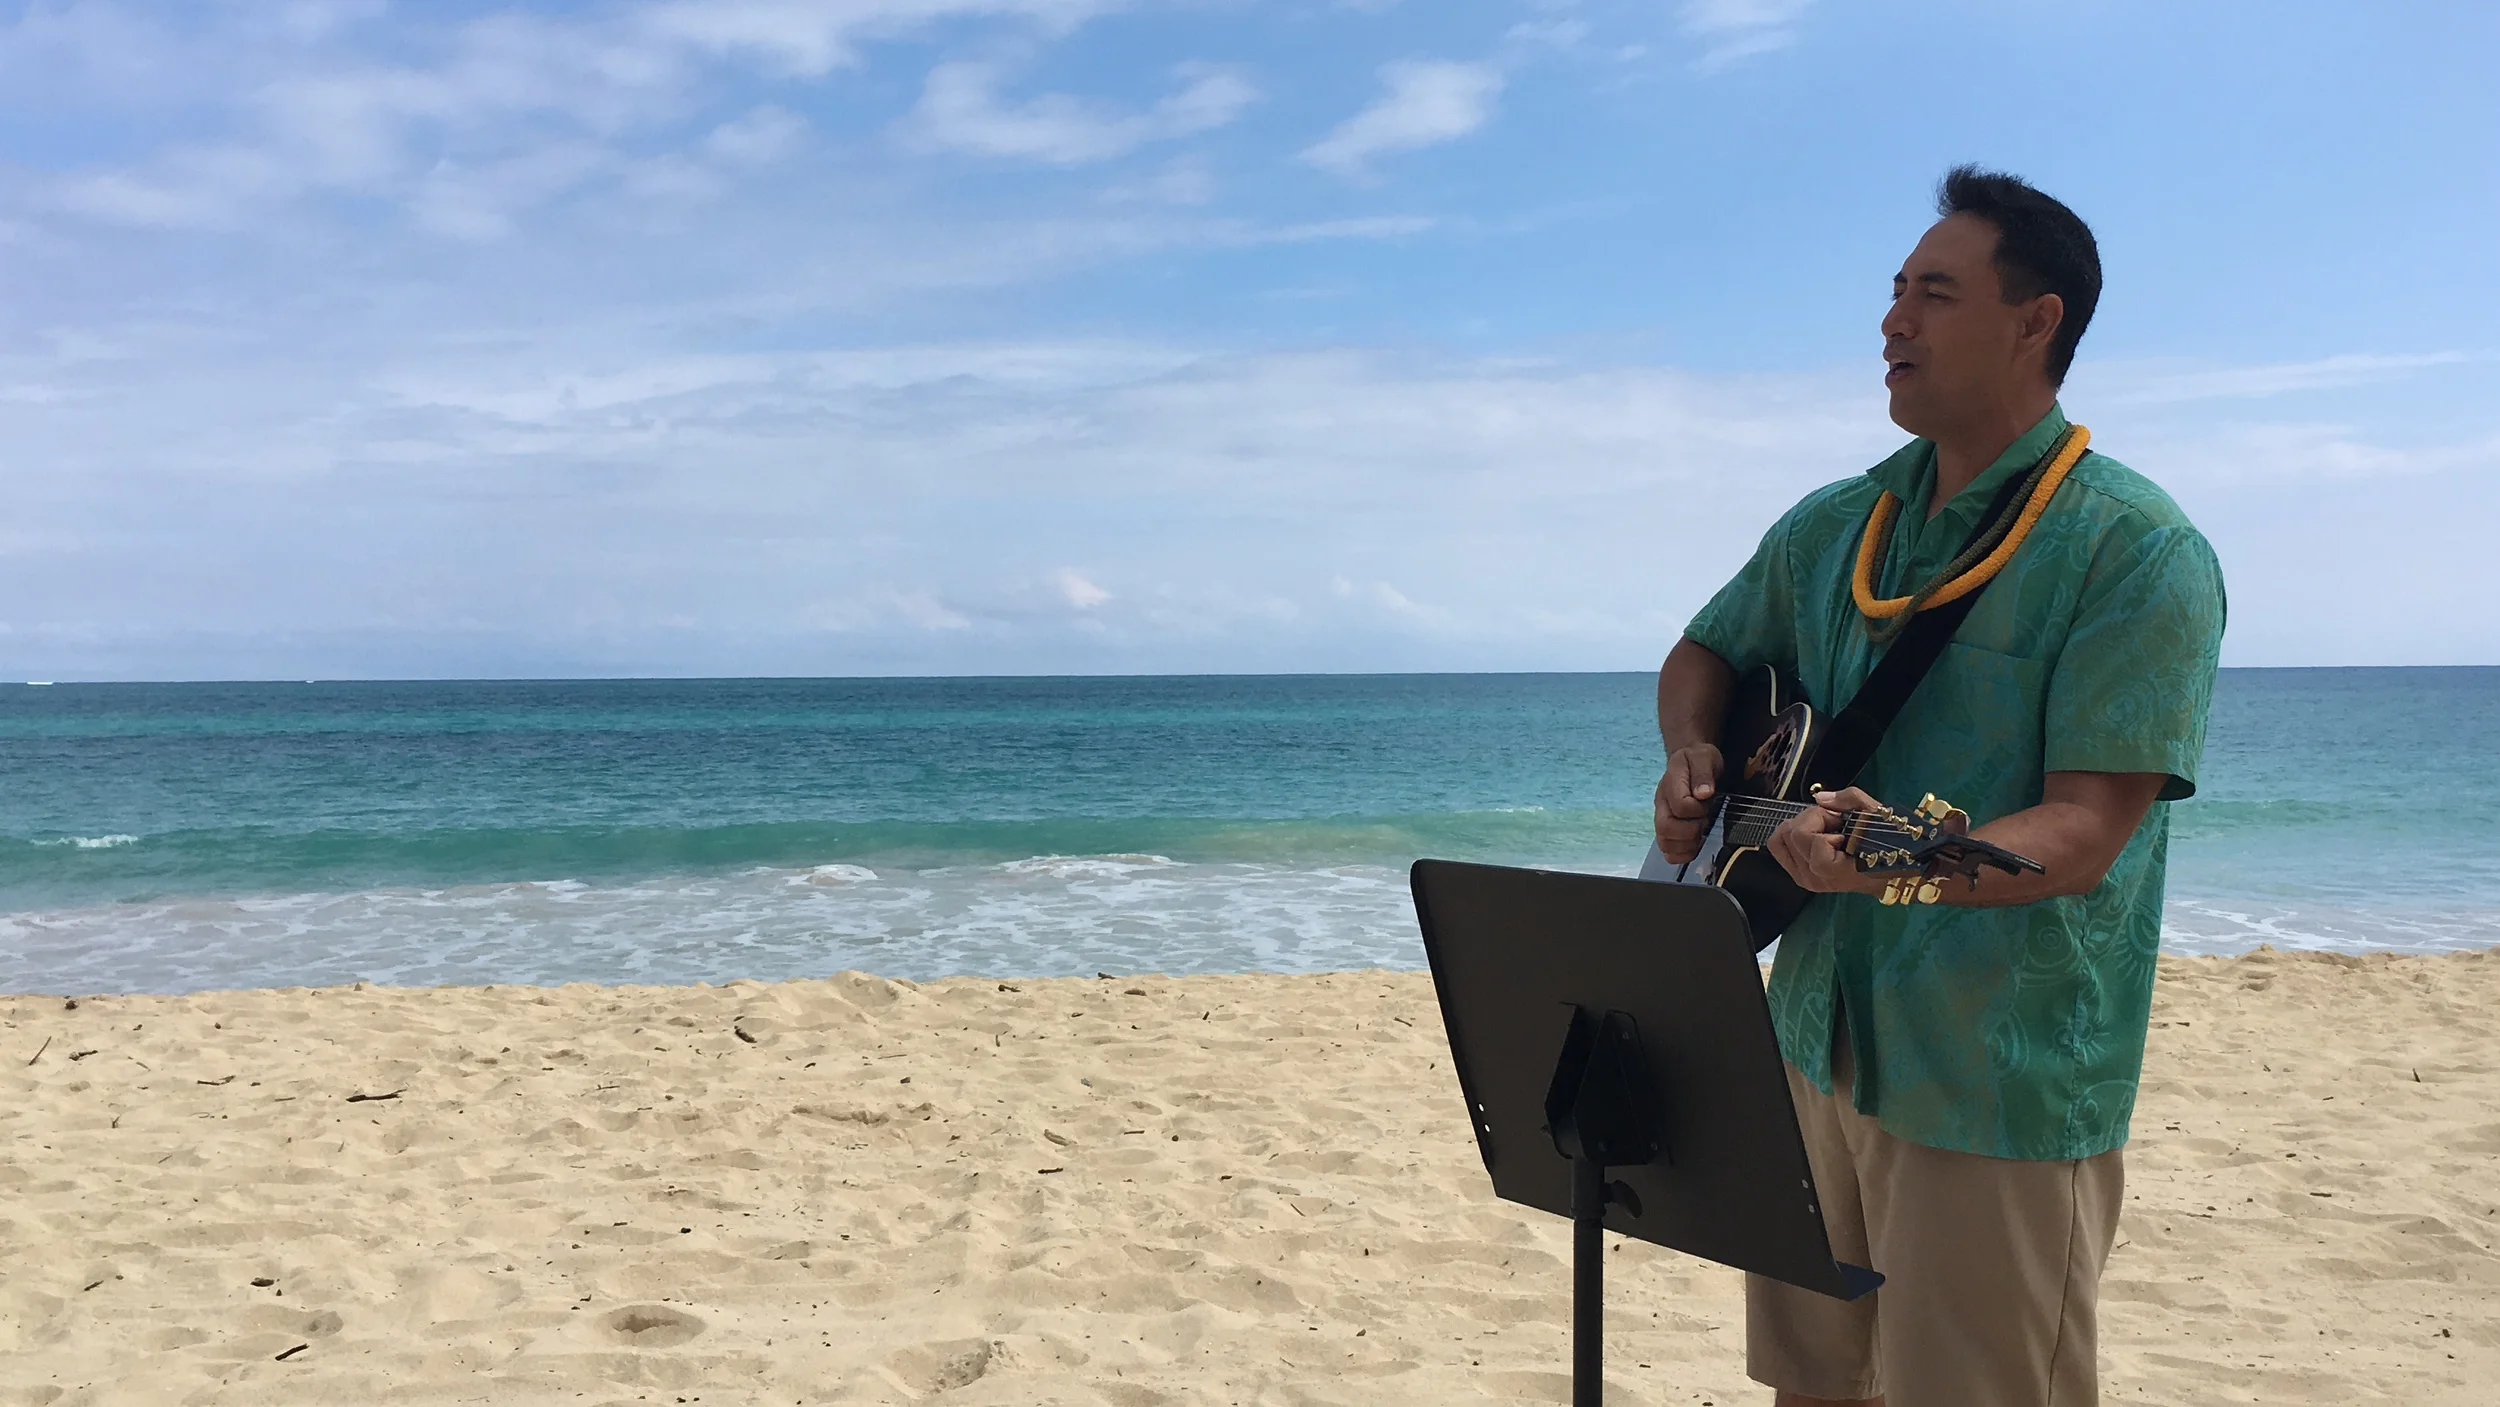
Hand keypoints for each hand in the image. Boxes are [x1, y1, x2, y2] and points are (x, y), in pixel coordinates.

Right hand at [1653, 743, 1724, 864]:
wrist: (1690, 761)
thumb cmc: (1699, 760)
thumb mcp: (1705, 757)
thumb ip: (1704, 773)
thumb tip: (1704, 793)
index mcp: (1670, 784)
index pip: (1680, 806)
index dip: (1697, 810)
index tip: (1707, 803)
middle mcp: (1662, 804)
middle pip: (1665, 828)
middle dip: (1690, 830)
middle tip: (1704, 821)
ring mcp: (1662, 818)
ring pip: (1665, 843)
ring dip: (1687, 845)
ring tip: (1700, 834)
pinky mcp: (1667, 830)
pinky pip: (1668, 851)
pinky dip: (1682, 855)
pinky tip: (1695, 845)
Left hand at [1767, 787, 1887, 895]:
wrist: (1893, 871)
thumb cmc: (1888, 845)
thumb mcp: (1875, 814)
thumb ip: (1849, 799)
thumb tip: (1820, 798)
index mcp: (1830, 868)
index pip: (1802, 834)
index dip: (1820, 818)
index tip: (1841, 821)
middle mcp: (1813, 877)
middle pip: (1790, 833)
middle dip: (1811, 819)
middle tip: (1835, 823)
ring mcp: (1805, 880)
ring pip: (1780, 840)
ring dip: (1802, 827)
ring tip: (1827, 830)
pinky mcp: (1800, 877)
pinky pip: (1780, 849)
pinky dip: (1794, 836)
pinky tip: (1817, 837)